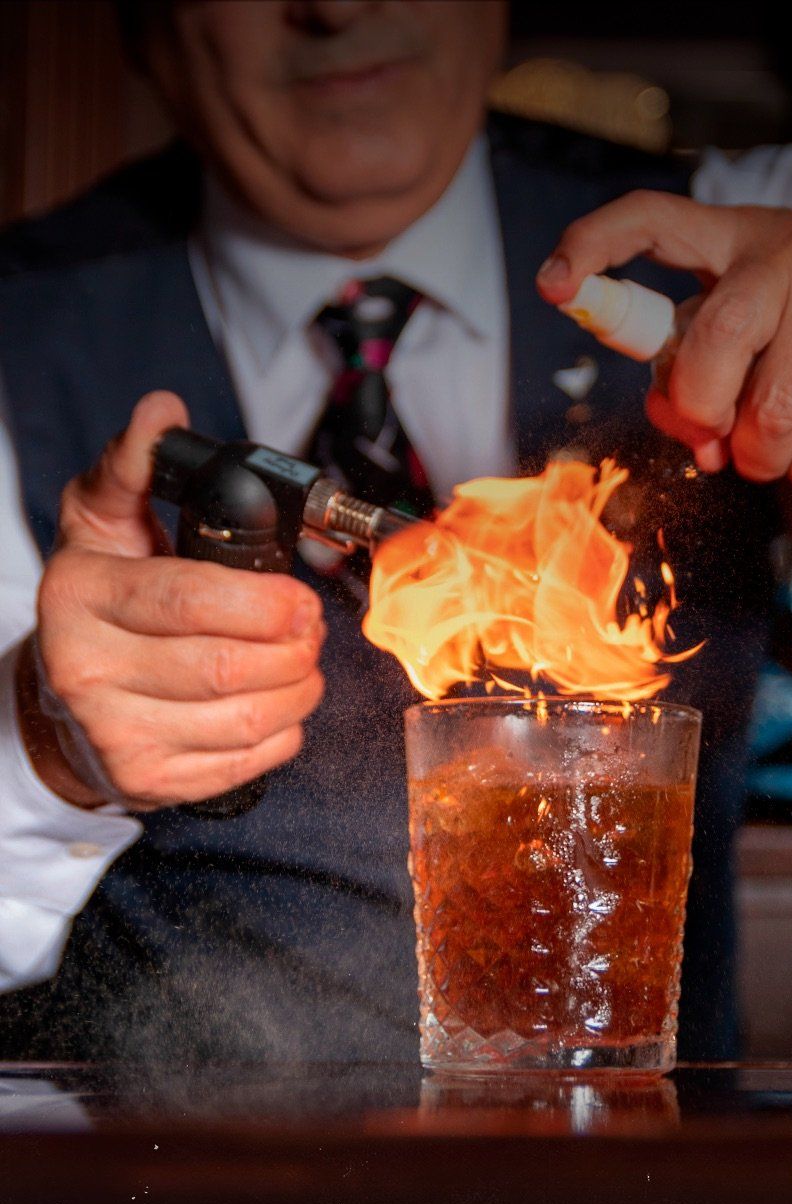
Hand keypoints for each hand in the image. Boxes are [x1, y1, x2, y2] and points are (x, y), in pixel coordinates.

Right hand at [17, 391, 325, 809]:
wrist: (63, 699)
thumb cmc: (99, 604)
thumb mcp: (101, 523)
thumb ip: (135, 466)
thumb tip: (163, 413)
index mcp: (81, 598)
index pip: (187, 601)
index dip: (261, 603)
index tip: (299, 597)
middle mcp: (89, 672)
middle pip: (225, 667)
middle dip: (291, 646)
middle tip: (309, 627)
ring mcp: (119, 736)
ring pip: (245, 718)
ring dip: (298, 689)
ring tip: (302, 662)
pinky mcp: (151, 783)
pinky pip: (247, 761)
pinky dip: (284, 732)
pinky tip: (278, 705)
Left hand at [537, 195, 791, 488]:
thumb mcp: (748, 326)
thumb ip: (695, 371)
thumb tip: (689, 436)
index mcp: (734, 238)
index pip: (652, 219)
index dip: (595, 246)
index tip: (554, 289)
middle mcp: (786, 253)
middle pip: (714, 342)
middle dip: (704, 411)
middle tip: (718, 433)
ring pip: (771, 412)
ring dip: (761, 455)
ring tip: (774, 443)